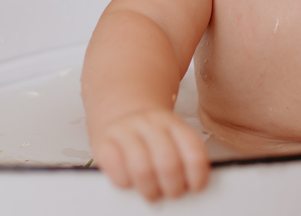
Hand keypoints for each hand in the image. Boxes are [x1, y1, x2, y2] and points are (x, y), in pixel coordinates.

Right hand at [91, 108, 209, 201]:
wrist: (122, 106)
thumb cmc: (150, 134)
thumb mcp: (172, 135)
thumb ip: (183, 156)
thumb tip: (191, 188)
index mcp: (173, 123)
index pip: (193, 151)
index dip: (198, 176)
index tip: (195, 187)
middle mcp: (149, 123)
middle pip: (168, 164)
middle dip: (173, 188)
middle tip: (172, 194)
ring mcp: (124, 130)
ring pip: (142, 169)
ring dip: (150, 190)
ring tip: (152, 193)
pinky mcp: (102, 141)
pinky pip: (115, 169)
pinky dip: (124, 182)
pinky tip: (130, 182)